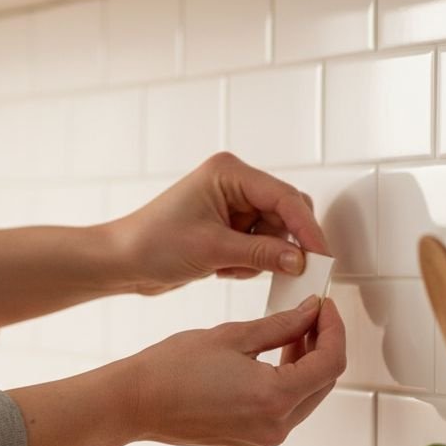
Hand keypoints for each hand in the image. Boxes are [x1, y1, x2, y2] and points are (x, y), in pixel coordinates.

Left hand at [114, 152, 329, 294]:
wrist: (122, 262)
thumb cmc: (153, 244)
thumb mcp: (213, 250)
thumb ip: (262, 254)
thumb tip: (301, 261)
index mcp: (230, 173)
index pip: (284, 198)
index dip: (307, 229)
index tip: (323, 257)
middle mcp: (235, 183)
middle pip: (286, 212)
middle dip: (285, 244)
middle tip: (293, 272)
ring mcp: (233, 205)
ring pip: (276, 233)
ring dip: (262, 257)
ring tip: (228, 268)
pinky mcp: (229, 227)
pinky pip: (260, 246)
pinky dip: (250, 263)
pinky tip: (222, 269)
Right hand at [130, 295, 345, 445]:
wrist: (134, 404)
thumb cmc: (173, 367)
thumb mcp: (233, 336)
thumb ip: (281, 325)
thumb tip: (311, 312)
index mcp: (274, 398)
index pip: (330, 363)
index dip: (334, 330)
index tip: (325, 308)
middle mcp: (275, 426)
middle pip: (322, 383)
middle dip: (322, 346)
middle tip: (308, 314)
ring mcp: (263, 438)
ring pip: (305, 397)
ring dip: (304, 364)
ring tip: (288, 332)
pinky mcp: (250, 441)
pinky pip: (283, 410)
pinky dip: (285, 383)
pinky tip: (269, 359)